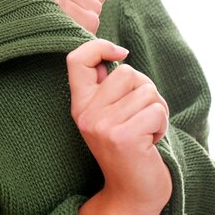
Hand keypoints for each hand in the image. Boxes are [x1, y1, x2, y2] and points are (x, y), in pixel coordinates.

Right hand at [68, 39, 171, 214]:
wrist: (130, 192)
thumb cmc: (125, 145)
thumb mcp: (105, 113)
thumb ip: (104, 85)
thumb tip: (112, 53)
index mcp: (79, 103)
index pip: (76, 59)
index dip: (99, 46)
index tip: (120, 53)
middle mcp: (86, 113)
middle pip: (126, 72)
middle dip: (144, 88)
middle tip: (140, 113)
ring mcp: (103, 125)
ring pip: (146, 91)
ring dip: (156, 109)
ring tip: (145, 128)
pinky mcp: (124, 137)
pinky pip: (156, 110)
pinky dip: (161, 124)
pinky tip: (151, 141)